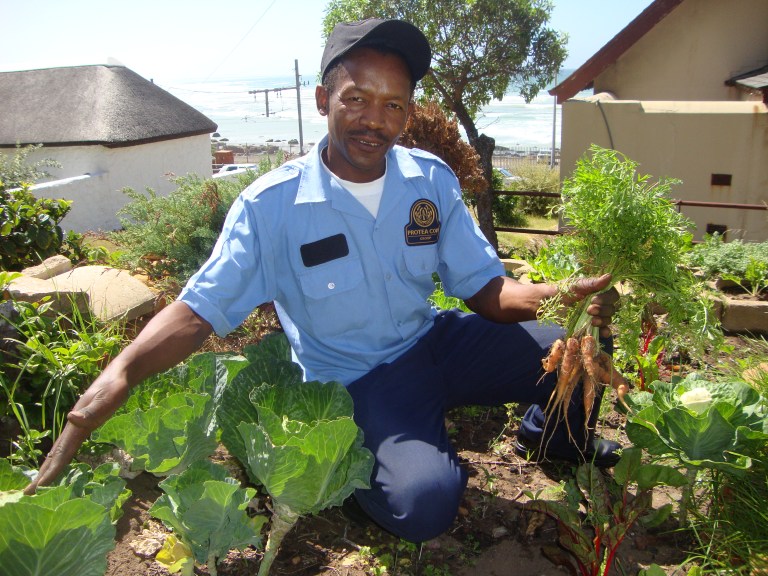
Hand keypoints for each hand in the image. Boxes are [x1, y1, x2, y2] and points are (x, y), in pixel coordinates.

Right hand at [23, 377, 129, 494]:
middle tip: (28, 493)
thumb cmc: (115, 387)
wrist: (119, 375)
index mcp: (77, 424)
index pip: (62, 452)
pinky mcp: (84, 424)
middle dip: (43, 474)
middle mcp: (73, 426)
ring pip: (59, 450)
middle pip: (55, 454)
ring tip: (38, 483)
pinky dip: (58, 456)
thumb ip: (92, 410)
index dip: (51, 470)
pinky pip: (67, 445)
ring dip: (48, 467)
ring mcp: (77, 425)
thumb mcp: (108, 398)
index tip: (40, 487)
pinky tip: (54, 461)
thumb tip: (71, 418)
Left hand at [565, 273, 618, 337]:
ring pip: (608, 318)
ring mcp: (595, 315)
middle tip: (589, 310)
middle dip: (603, 310)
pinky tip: (602, 332)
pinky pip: (603, 329)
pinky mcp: (590, 326)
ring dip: (603, 320)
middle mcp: (599, 303)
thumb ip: (591, 283)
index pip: (612, 295)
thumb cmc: (560, 291)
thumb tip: (609, 276)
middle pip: (612, 308)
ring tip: (592, 321)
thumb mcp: (575, 285)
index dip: (607, 298)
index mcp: (598, 291)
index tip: (594, 299)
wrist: (547, 303)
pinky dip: (605, 331)